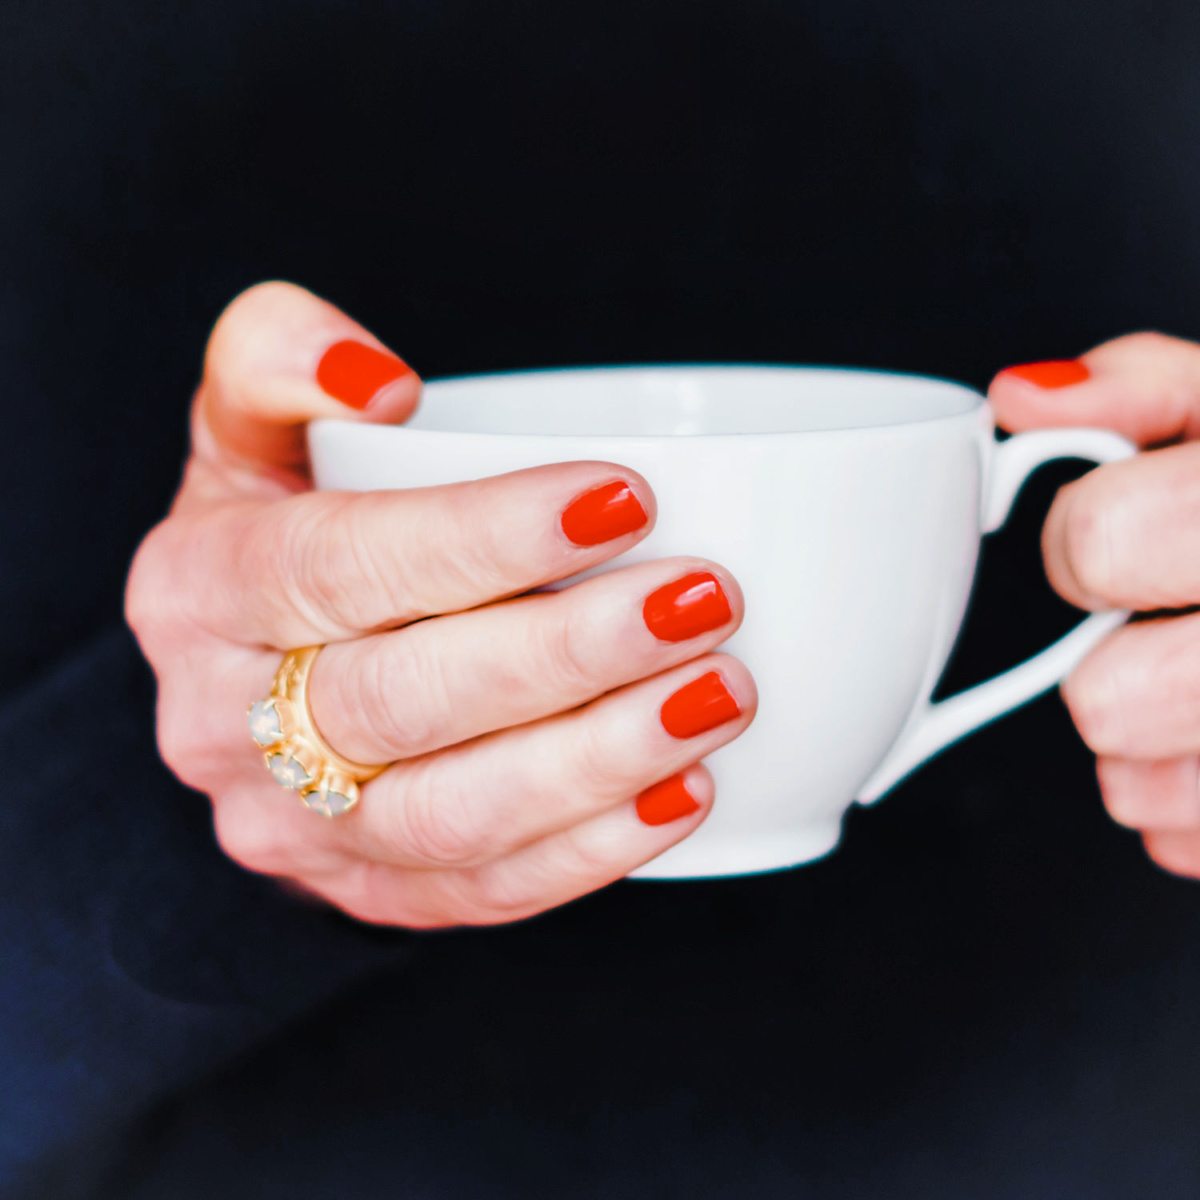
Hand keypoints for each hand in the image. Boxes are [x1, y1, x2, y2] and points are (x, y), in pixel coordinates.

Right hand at [126, 282, 754, 925]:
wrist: (256, 672)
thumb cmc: (286, 525)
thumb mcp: (250, 420)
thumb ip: (276, 356)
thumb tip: (375, 381)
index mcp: (196, 591)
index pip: (340, 564)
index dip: (483, 536)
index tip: (625, 499)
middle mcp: (222, 725)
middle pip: (402, 701)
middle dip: (567, 654)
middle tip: (702, 599)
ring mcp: (293, 827)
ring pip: (449, 816)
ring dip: (600, 760)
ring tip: (719, 693)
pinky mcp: (366, 891)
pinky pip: (480, 893)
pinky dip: (591, 852)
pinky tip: (685, 793)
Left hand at [990, 333, 1199, 876]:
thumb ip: (1143, 390)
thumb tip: (1023, 399)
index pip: (1095, 547)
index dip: (1083, 544)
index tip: (1125, 541)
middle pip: (1106, 702)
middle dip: (1110, 656)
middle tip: (1169, 621)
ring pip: (1136, 786)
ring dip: (1151, 736)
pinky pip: (1185, 841)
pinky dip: (1193, 800)